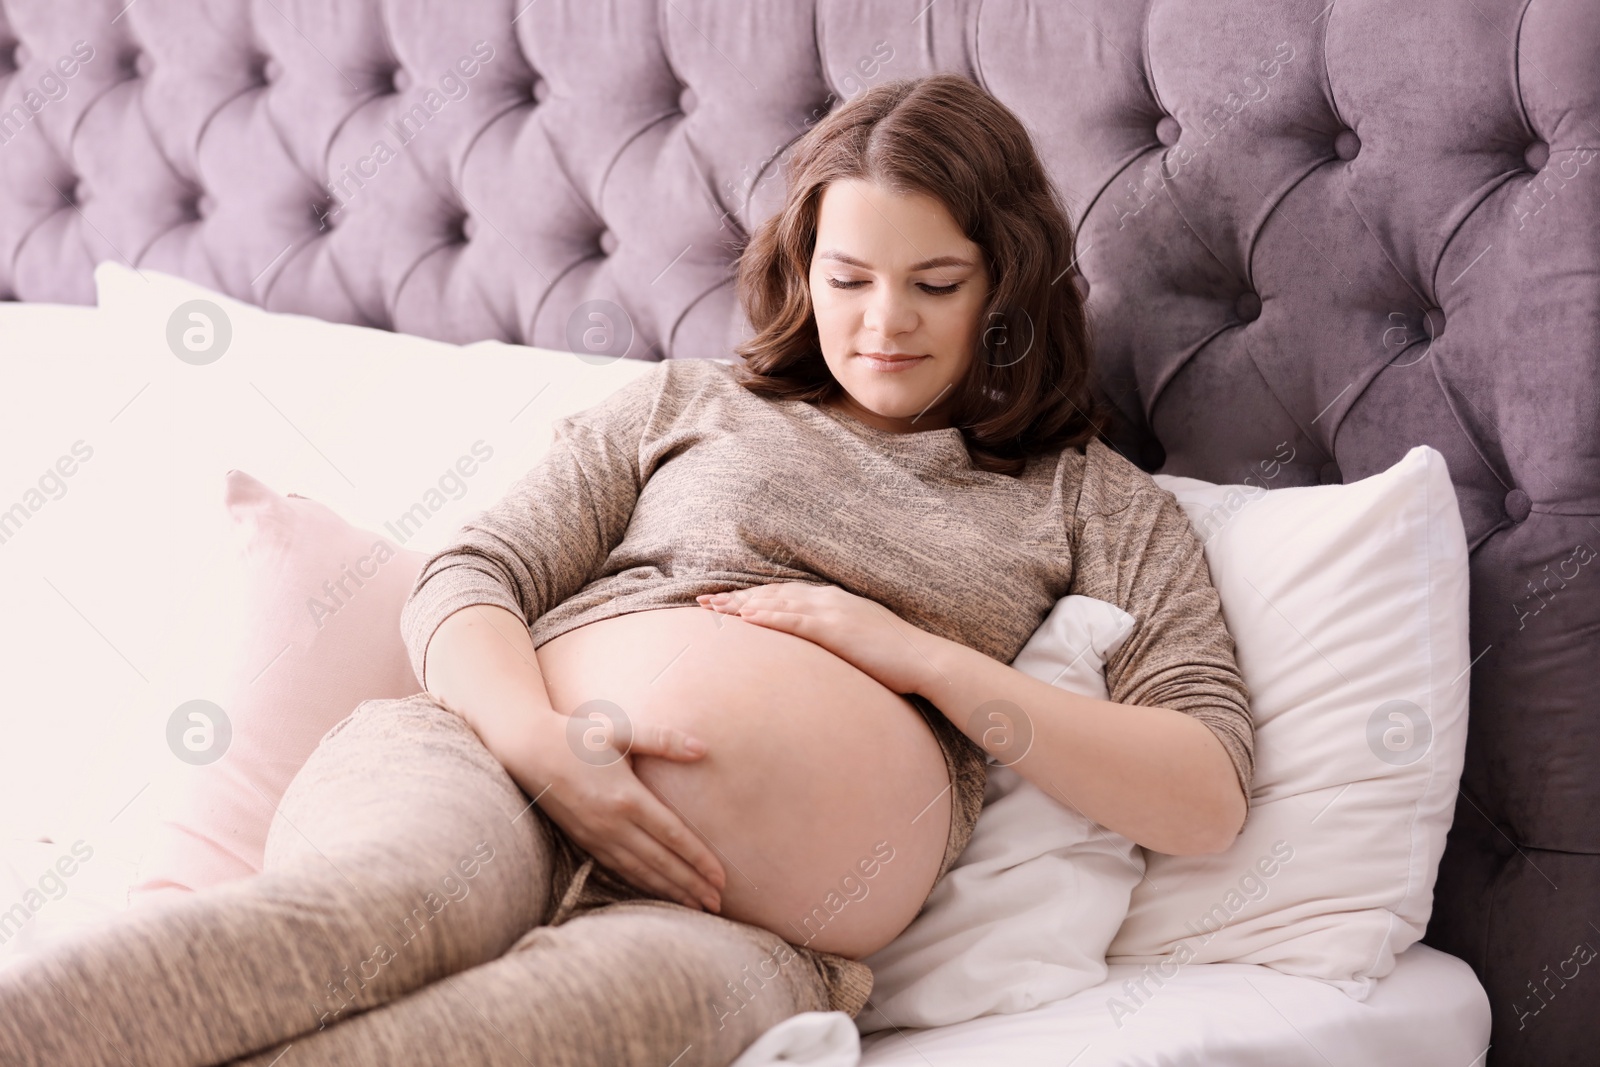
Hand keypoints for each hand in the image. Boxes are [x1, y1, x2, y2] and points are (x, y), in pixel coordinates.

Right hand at [498, 711, 726, 912]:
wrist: (527, 751)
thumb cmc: (578, 737)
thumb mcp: (622, 732)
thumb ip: (663, 740)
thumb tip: (702, 748)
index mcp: (627, 798)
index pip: (673, 836)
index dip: (699, 859)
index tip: (721, 878)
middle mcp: (612, 824)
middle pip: (661, 862)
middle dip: (691, 884)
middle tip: (718, 903)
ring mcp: (596, 837)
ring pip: (640, 872)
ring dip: (670, 891)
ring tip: (696, 906)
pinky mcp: (583, 842)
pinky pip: (619, 870)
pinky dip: (642, 885)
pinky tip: (658, 892)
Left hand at [696, 582, 939, 694]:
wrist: (922, 659)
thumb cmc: (893, 657)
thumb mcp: (857, 640)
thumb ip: (832, 637)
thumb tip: (812, 648)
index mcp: (831, 601)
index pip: (781, 595)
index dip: (750, 597)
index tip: (723, 603)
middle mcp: (827, 599)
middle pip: (771, 595)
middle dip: (735, 598)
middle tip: (703, 603)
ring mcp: (831, 611)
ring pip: (776, 603)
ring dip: (742, 605)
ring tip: (714, 609)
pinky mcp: (836, 628)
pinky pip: (795, 620)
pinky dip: (769, 617)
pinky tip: (747, 619)